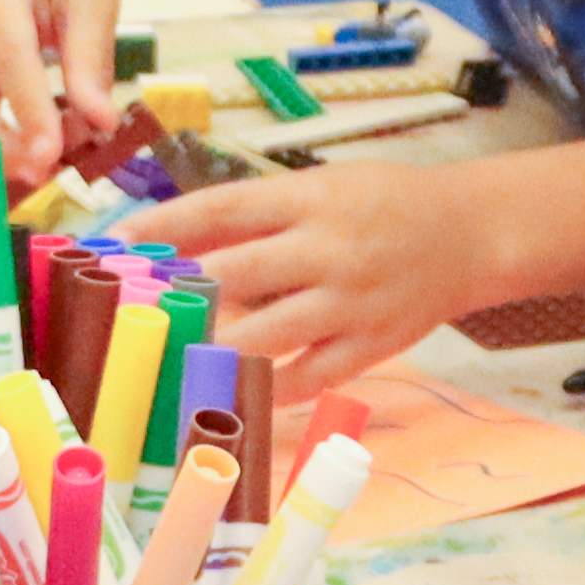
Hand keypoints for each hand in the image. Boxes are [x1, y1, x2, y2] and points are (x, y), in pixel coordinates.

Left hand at [128, 158, 522, 417]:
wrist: (472, 233)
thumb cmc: (383, 204)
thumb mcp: (319, 187)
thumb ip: (255, 215)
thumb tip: (172, 241)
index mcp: (309, 198)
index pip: (220, 208)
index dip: (161, 226)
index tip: (112, 243)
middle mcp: (328, 248)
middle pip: (235, 273)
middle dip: (177, 295)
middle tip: (125, 312)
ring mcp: (351, 302)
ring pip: (267, 335)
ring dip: (211, 350)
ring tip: (165, 361)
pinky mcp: (372, 346)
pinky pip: (309, 377)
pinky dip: (266, 390)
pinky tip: (228, 396)